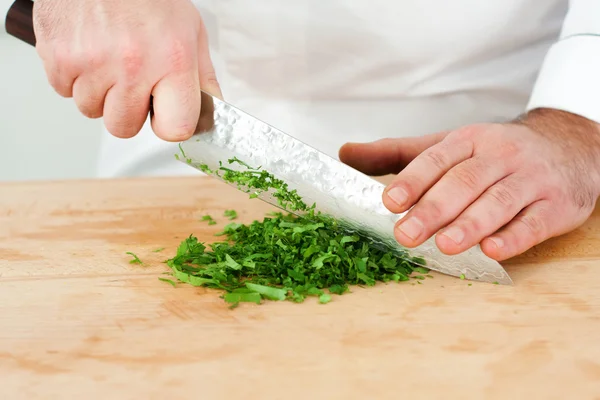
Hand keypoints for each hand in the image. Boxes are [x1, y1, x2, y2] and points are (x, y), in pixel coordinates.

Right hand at [33, 0, 220, 139]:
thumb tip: (211, 111)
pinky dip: (74, 77)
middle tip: (132, 79)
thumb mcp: (190, 30)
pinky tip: (88, 50)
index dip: (168, 124)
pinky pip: (64, 91)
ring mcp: (92, 63)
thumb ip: (202, 76)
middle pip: (124, 128)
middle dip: (128, 110)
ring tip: (109, 58)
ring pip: (91, 110)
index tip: (164, 113)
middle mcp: (132, 65)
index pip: (174, 128)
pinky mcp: (58, 58)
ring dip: (99, 93)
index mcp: (172, 60)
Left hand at [339, 108, 599, 260]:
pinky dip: (514, 236)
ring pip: (499, 201)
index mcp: (470, 140)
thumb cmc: (493, 154)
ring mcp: (531, 180)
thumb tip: (345, 153)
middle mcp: (500, 156)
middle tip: (407, 234)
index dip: (414, 179)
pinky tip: (493, 250)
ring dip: (471, 224)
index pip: (438, 158)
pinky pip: (535, 222)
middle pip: (465, 181)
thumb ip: (397, 154)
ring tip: (445, 244)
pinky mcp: (556, 206)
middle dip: (434, 209)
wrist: (568, 148)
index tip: (391, 201)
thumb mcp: (447, 146)